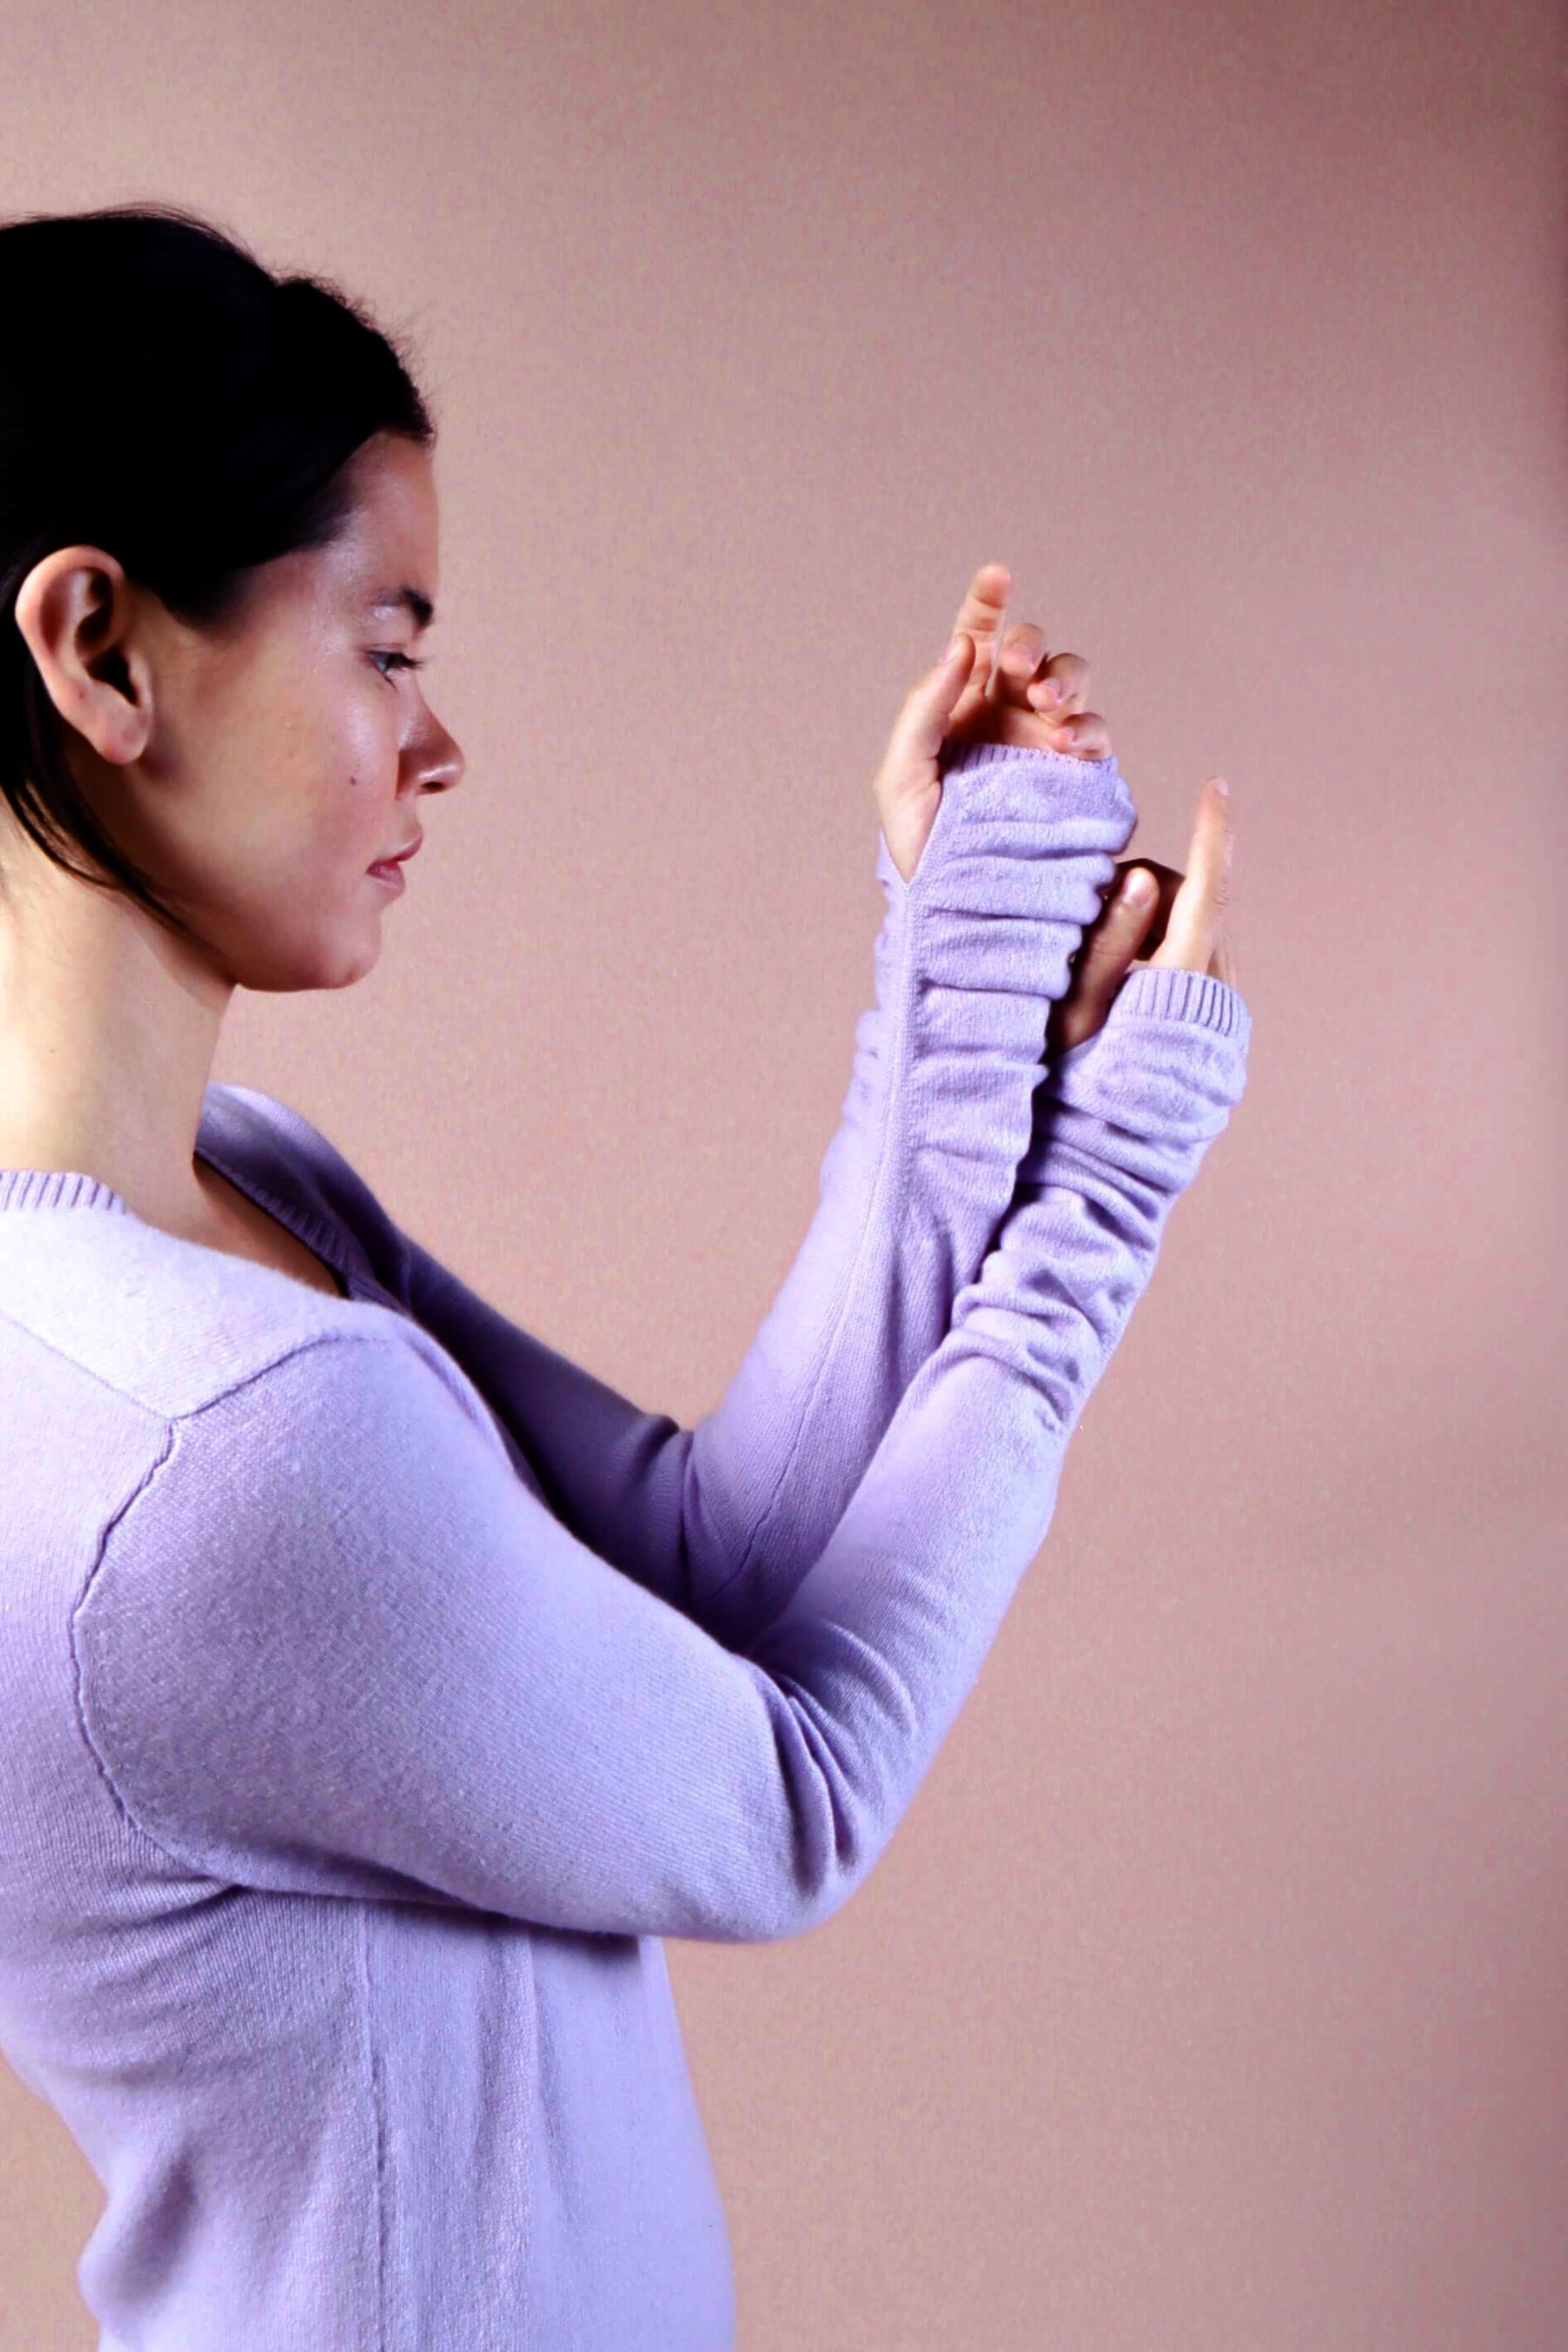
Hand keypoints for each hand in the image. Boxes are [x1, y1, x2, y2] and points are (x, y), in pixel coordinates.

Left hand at [872, 561, 1113, 887]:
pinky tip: (1071, 744)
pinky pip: (1095, 736)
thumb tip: (959, 648)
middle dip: (1030, 645)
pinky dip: (1089, 729)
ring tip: (1047, 706)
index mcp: (960, 706)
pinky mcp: (1076, 777)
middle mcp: (1007, 715)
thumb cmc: (919, 845)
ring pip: (1070, 682)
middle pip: (1032, 652)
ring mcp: (1044, 743)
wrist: (958, 903)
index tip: (996, 576)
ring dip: (1065, 680)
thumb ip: (924, 710)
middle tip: (1017, 668)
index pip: (976, 639)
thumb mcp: (900, 777)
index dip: (987, 602)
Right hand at [1045, 778, 1237, 1059]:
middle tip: (1087, 921)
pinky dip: (1161, 952)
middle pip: (1192, 901)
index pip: (1210, 890)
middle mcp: (1215, 991)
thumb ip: (1107, 941)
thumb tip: (1137, 875)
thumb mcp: (1075, 1009)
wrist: (1107, 1161)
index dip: (1214, 835)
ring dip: (1152, 923)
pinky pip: (1195, 962)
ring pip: (1195, 930)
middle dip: (1145, 890)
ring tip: (1100, 965)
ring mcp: (1221, 1011)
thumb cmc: (1073, 1087)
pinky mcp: (1216, 1027)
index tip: (1218, 788)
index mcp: (1183, 980)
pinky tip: (1122, 988)